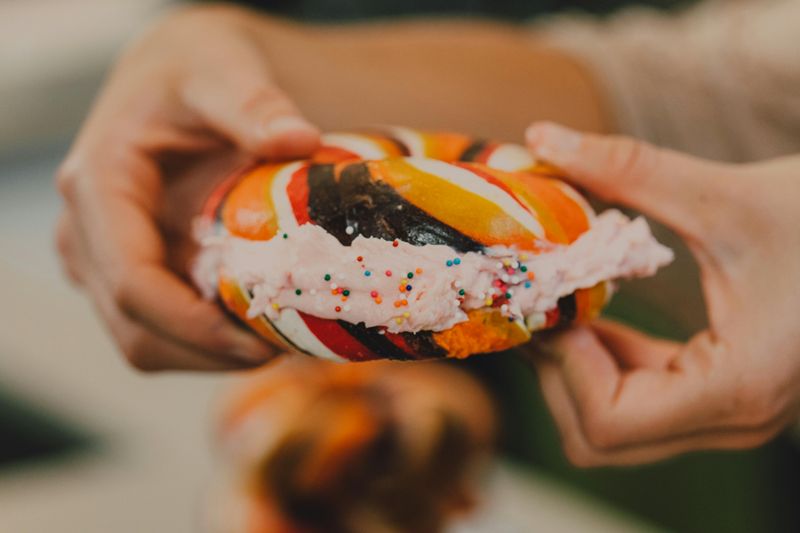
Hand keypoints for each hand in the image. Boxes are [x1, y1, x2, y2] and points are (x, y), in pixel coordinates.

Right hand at [55, 6, 319, 370]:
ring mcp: (103, 260)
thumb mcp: (224, 70)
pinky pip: (162, 330)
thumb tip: (298, 140)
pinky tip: (258, 325)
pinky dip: (208, 342)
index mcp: (98, 184)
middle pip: (137, 330)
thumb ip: (254, 104)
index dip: (195, 329)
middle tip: (287, 349)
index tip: (263, 344)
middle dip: (210, 353)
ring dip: (211, 356)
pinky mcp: (129, 273)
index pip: (133, 283)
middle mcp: (87, 233)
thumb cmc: (196, 70)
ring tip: (279, 341)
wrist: (181, 78)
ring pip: (146, 342)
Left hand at [524, 122, 799, 465]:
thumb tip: (539, 137)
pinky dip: (600, 363)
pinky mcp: (718, 395)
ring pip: (609, 428)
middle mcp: (731, 420)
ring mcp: (726, 415)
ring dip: (573, 367)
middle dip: (557, 367)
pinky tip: (596, 310)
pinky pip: (635, 402)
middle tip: (543, 298)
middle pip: (596, 437)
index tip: (555, 297)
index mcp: (738, 387)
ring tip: (563, 299)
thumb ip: (627, 169)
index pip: (608, 422)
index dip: (563, 362)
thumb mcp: (722, 195)